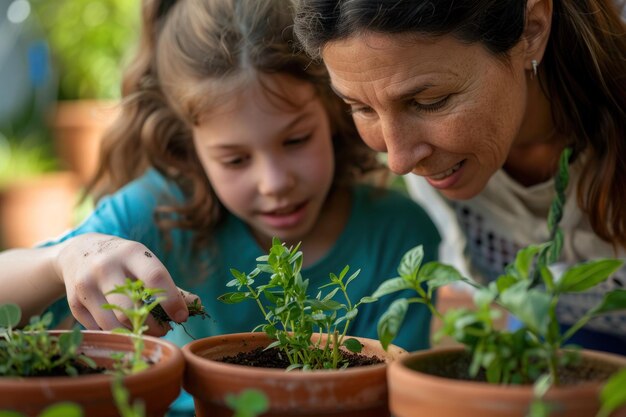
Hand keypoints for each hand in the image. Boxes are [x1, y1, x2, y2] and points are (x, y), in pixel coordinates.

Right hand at [54, 233, 198, 335]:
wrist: (78, 251)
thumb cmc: (123, 261)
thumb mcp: (145, 263)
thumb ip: (171, 285)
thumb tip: (197, 305)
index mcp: (131, 252)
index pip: (155, 278)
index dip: (171, 301)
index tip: (182, 317)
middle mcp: (105, 266)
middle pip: (132, 308)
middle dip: (153, 326)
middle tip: (164, 329)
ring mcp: (85, 284)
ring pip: (113, 323)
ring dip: (134, 333)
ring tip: (146, 330)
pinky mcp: (73, 301)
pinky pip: (98, 328)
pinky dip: (114, 332)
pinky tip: (121, 325)